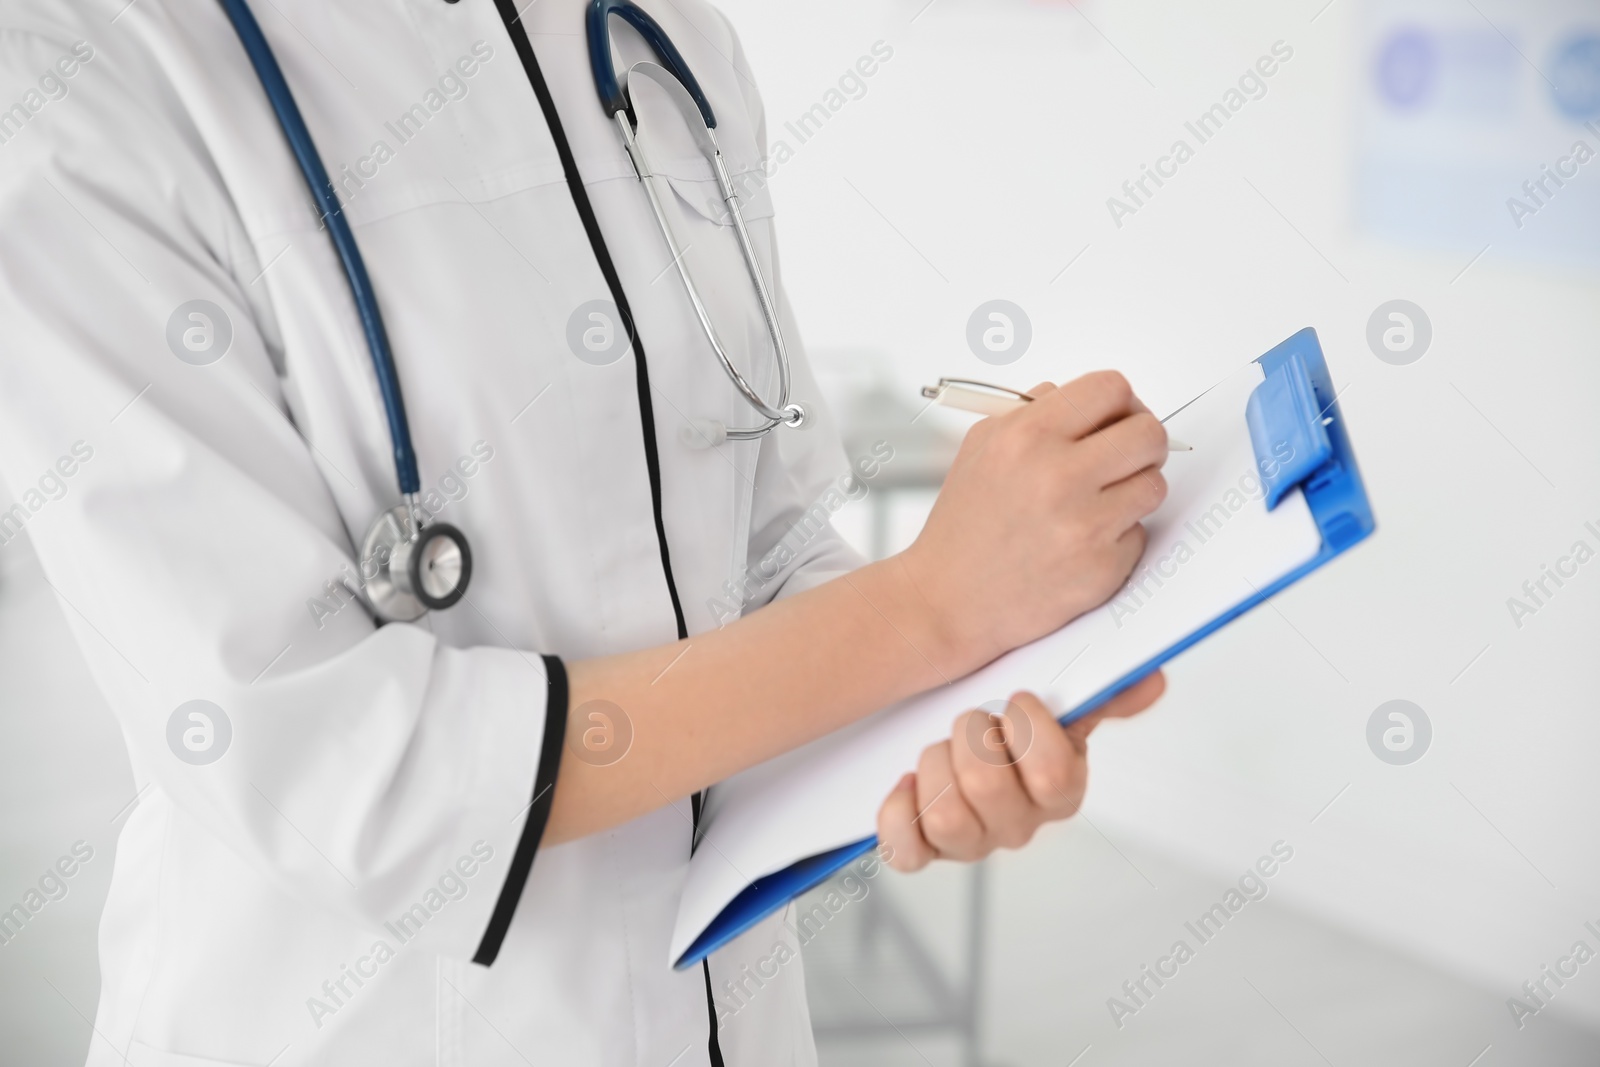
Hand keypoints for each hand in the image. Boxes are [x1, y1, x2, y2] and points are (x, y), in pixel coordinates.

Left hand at [876, 673, 1165, 871]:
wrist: (953, 727)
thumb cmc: (1007, 719)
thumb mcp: (1059, 700)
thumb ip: (1101, 693)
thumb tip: (1146, 682)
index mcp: (1061, 788)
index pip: (1054, 774)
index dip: (1028, 731)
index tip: (1014, 703)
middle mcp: (1019, 823)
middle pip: (989, 790)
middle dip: (971, 740)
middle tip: (973, 722)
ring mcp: (972, 841)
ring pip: (948, 819)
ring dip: (936, 768)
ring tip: (942, 748)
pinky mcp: (925, 850)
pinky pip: (906, 851)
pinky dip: (898, 815)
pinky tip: (906, 784)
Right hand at [897, 371, 1168, 676]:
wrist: (947, 601)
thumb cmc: (964, 529)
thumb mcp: (980, 448)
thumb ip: (1034, 413)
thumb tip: (1090, 403)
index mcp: (1025, 436)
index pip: (1111, 389)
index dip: (1122, 404)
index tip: (1118, 420)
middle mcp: (1057, 476)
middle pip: (1148, 433)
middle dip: (1143, 444)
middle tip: (1126, 460)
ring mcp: (1083, 524)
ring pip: (1154, 484)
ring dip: (1134, 492)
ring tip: (1097, 506)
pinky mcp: (1101, 568)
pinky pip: (1140, 534)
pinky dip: (1117, 538)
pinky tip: (1080, 545)